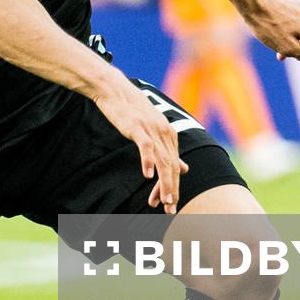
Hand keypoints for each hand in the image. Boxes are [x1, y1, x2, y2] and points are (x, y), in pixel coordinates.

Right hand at [92, 73, 184, 213]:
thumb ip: (169, 150)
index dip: (173, 187)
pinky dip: (148, 162)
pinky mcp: (138, 127)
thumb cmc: (132, 111)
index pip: (174, 167)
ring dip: (164, 182)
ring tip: (164, 200)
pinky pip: (146, 147)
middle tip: (170, 209)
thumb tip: (185, 168)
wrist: (115, 90)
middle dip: (173, 190)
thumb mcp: (154, 131)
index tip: (169, 204)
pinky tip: (147, 175)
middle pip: (172, 167)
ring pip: (162, 160)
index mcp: (169, 136)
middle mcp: (165, 133)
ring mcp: (152, 130)